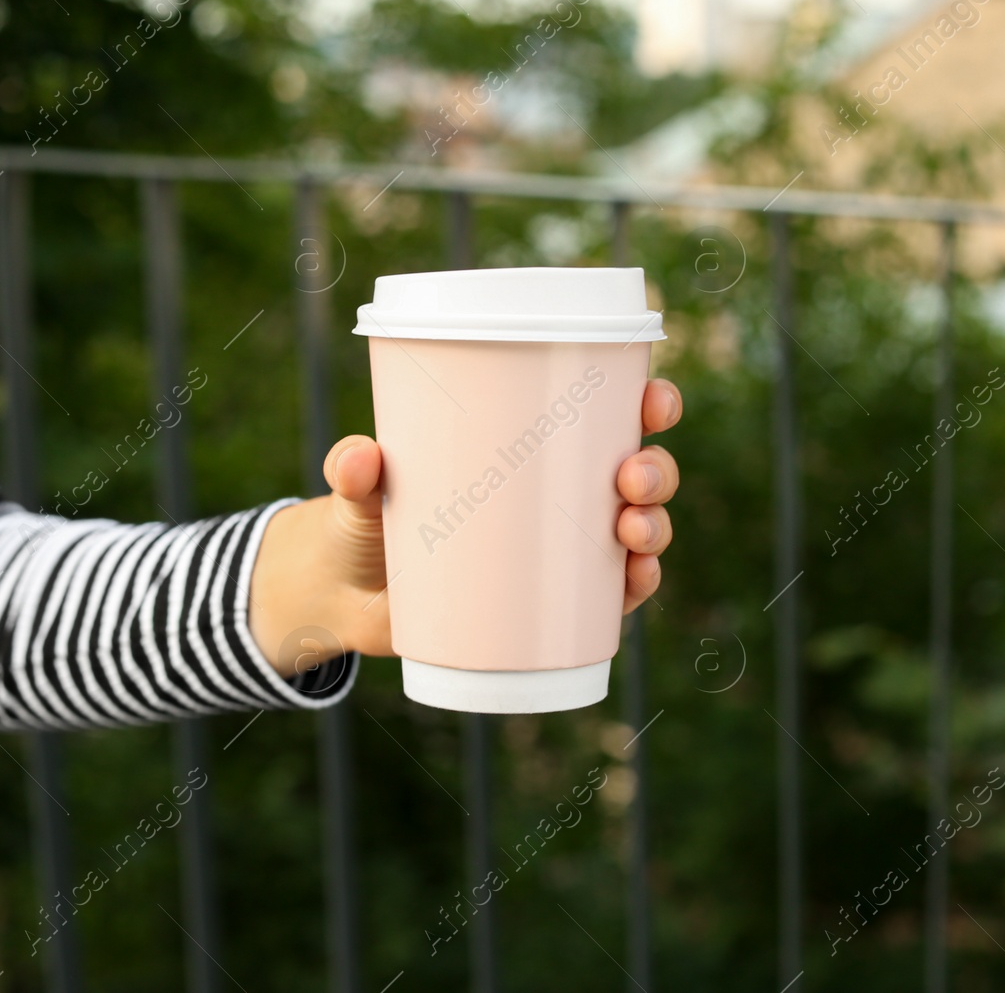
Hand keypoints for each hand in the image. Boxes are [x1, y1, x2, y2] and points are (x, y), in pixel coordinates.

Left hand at [247, 378, 683, 676]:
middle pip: (638, 472)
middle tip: (631, 477)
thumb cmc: (364, 519)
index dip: (648, 404)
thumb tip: (358, 457)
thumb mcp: (359, 492)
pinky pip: (613, 594)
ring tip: (630, 530)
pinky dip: (636, 585)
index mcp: (531, 444)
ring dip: (654, 527)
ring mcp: (559, 550)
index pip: (608, 412)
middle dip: (656, 470)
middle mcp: (559, 493)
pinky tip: (638, 578)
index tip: (653, 400)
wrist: (348, 595)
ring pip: (637, 530)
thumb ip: (353, 474)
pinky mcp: (549, 604)